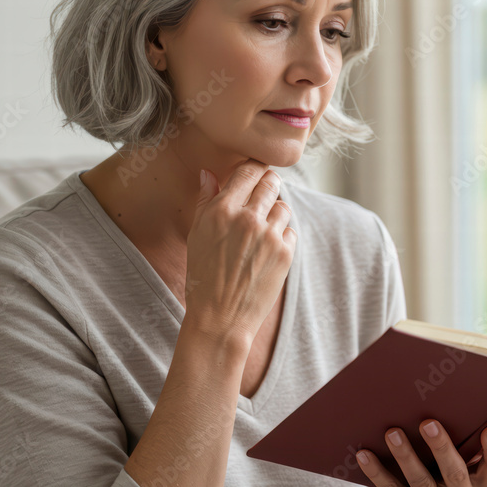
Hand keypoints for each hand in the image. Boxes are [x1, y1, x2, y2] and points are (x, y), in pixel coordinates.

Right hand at [182, 159, 295, 345]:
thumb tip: (208, 173)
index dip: (253, 169)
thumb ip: (205, 200)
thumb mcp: (196, 235)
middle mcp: (248, 219)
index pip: (247, 172)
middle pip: (270, 182)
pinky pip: (290, 231)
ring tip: (261, 229)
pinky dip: (281, 236)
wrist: (220, 318)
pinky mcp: (285, 253)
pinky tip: (267, 250)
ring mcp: (269, 235)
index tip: (254, 173)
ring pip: (283, 206)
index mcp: (222, 210)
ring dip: (275, 212)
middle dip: (268, 184)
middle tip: (263, 194)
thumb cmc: (203, 276)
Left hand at [355, 416, 486, 486]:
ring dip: (405, 456)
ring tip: (393, 432)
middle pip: (454, 473)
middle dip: (442, 447)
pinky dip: (377, 471)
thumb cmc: (458, 480)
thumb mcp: (480, 468)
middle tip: (428, 422)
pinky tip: (365, 453)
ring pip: (421, 482)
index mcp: (485, 486)